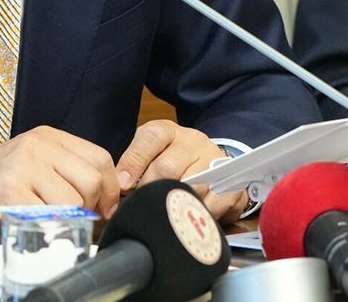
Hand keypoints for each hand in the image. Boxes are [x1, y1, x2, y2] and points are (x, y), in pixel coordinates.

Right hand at [0, 126, 119, 236]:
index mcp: (47, 137)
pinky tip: (34, 225)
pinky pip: (48, 215)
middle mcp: (37, 146)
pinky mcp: (11, 192)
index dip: (110, 187)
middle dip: (92, 206)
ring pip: (72, 200)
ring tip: (49, 221)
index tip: (105, 207)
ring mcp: (23, 167)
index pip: (99, 157)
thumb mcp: (31, 163)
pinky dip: (47, 227)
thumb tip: (106, 195)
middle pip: (91, 179)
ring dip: (67, 219)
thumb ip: (64, 170)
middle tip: (78, 219)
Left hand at [115, 120, 250, 222]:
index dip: (134, 162)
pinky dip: (197, 213)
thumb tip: (118, 188)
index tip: (123, 185)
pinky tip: (189, 216)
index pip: (150, 138)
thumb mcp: (151, 155)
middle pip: (168, 167)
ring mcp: (213, 161)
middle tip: (144, 204)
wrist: (212, 164)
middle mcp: (192, 142)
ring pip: (190, 187)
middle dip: (151, 189)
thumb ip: (135, 167)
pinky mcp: (230, 183)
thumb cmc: (173, 161)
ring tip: (165, 212)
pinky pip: (211, 203)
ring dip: (174, 204)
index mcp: (169, 132)